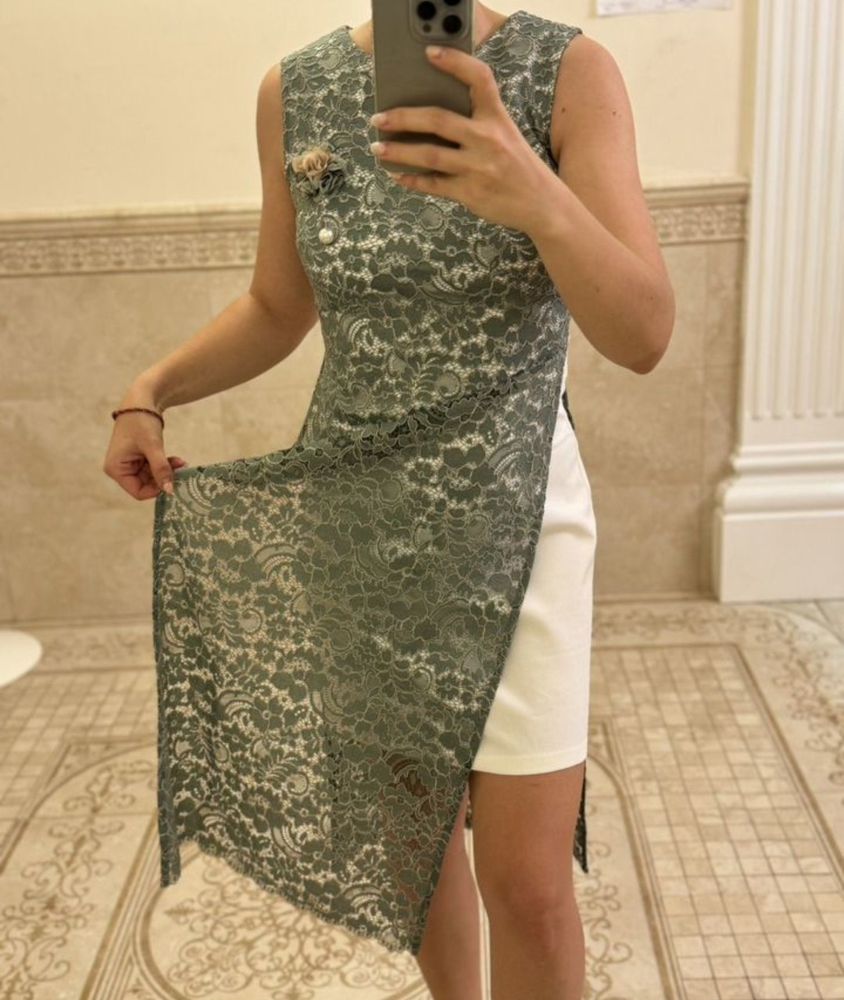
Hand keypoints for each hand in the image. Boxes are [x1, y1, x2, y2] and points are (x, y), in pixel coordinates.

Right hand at [103, 397, 187, 500]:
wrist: (141, 401)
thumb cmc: (141, 421)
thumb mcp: (152, 446)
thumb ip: (160, 469)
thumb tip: (169, 490)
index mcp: (116, 469)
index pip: (138, 492)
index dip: (156, 490)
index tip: (173, 482)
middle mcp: (120, 469)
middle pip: (146, 485)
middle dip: (164, 478)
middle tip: (181, 469)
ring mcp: (129, 464)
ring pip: (152, 477)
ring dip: (167, 471)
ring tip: (181, 463)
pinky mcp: (138, 459)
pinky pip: (154, 469)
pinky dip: (165, 465)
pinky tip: (176, 460)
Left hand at [369, 44, 558, 233]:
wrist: (542, 204)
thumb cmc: (518, 166)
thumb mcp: (507, 135)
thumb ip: (478, 123)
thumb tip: (432, 118)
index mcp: (498, 118)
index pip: (479, 79)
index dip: (455, 62)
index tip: (430, 53)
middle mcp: (488, 140)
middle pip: (438, 120)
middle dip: (403, 118)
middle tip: (379, 118)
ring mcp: (478, 168)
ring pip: (429, 155)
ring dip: (398, 151)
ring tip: (378, 148)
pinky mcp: (470, 193)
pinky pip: (433, 185)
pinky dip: (412, 180)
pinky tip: (397, 175)